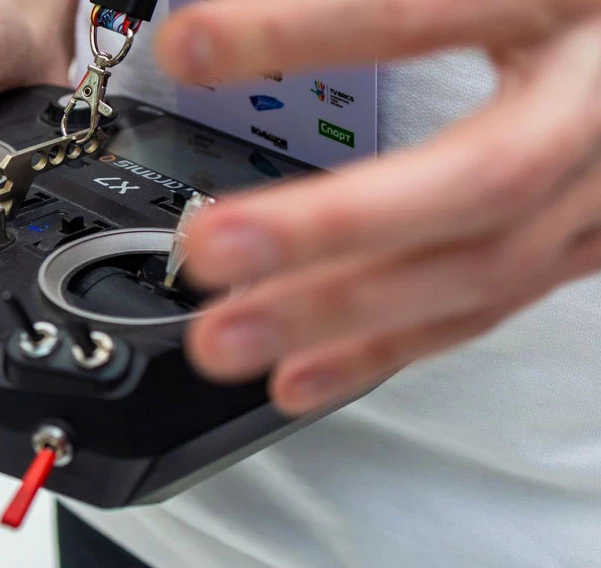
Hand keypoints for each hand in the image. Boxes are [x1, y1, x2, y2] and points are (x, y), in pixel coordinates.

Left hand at [154, 1, 600, 414]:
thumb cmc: (573, 2)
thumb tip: (231, 16)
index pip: (431, 9)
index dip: (307, 29)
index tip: (190, 48)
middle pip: (483, 177)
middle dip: (331, 225)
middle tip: (210, 247)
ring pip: (482, 271)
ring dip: (341, 315)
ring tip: (229, 337)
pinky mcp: (587, 242)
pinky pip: (483, 309)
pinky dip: (384, 346)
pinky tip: (299, 373)